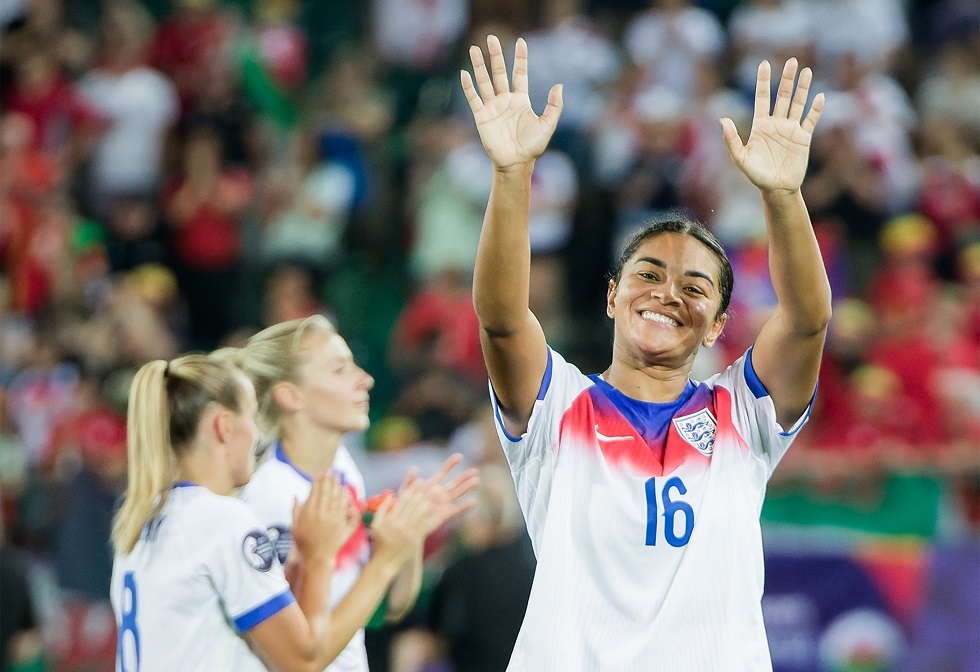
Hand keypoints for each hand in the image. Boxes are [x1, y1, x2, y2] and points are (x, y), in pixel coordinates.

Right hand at [291, 472, 356, 566]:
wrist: (315, 558)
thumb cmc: (303, 543)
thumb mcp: (294, 526)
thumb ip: (295, 510)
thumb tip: (296, 496)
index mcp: (308, 513)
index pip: (314, 492)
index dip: (318, 481)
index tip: (320, 473)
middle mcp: (320, 514)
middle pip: (326, 492)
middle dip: (328, 480)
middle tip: (331, 471)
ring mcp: (332, 519)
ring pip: (335, 498)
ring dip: (336, 486)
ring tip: (337, 477)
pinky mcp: (341, 524)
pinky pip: (343, 508)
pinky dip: (343, 498)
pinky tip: (343, 491)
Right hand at [369, 482, 432, 568]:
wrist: (385, 563)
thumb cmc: (379, 542)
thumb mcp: (375, 525)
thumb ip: (382, 509)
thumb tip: (391, 495)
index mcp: (390, 520)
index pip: (403, 501)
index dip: (412, 490)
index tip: (418, 481)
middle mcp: (400, 525)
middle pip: (413, 505)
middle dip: (421, 492)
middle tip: (428, 482)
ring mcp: (409, 532)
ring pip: (420, 513)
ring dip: (428, 500)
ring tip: (434, 490)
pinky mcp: (416, 539)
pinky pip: (424, 524)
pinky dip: (429, 514)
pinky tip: (434, 507)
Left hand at [397, 453, 479, 535]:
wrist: (406, 522)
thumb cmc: (405, 505)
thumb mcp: (406, 491)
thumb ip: (410, 480)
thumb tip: (414, 468)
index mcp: (432, 485)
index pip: (444, 472)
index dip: (451, 464)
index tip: (459, 456)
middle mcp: (441, 493)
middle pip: (455, 482)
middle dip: (465, 476)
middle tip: (475, 470)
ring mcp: (444, 503)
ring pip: (459, 493)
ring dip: (467, 487)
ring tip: (477, 481)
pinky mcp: (446, 514)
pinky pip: (457, 509)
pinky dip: (465, 506)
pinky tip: (473, 501)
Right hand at [460, 35, 562, 169]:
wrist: (516, 163)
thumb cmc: (533, 146)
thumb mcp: (548, 124)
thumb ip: (554, 105)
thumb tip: (559, 85)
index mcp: (521, 100)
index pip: (519, 73)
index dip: (520, 58)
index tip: (521, 41)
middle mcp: (505, 100)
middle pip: (499, 72)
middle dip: (495, 55)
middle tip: (492, 38)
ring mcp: (492, 107)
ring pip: (484, 81)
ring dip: (479, 66)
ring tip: (473, 48)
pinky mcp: (482, 116)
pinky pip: (474, 98)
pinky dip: (468, 86)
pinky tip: (464, 73)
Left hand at [721, 58, 824, 192]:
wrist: (776, 188)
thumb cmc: (756, 174)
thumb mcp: (740, 158)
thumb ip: (731, 139)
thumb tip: (722, 120)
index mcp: (760, 125)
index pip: (762, 98)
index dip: (763, 81)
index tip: (764, 64)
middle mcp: (776, 124)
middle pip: (782, 96)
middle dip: (786, 79)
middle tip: (791, 61)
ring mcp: (791, 129)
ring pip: (798, 103)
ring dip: (802, 88)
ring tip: (806, 71)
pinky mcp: (803, 138)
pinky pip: (810, 120)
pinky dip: (815, 109)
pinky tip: (820, 96)